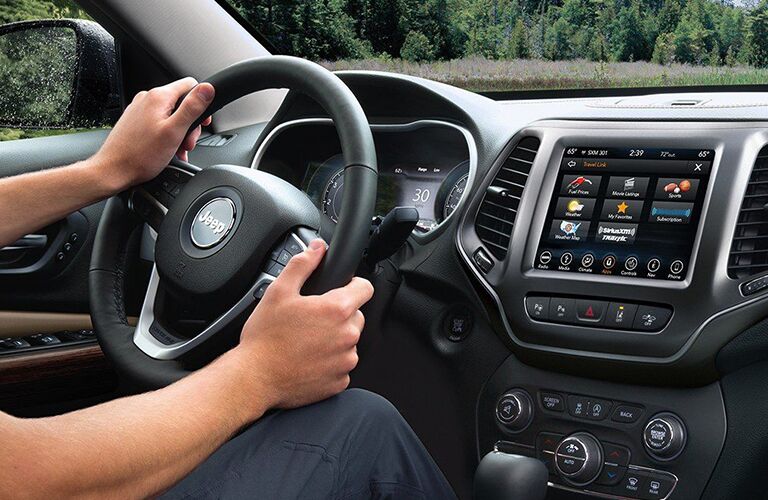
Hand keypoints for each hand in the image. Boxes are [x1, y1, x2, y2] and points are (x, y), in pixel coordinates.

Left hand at [91, 77, 214, 192]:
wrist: (114, 170)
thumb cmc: (141, 155)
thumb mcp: (174, 131)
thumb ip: (192, 108)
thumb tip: (208, 89)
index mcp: (158, 97)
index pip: (190, 85)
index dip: (202, 102)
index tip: (203, 121)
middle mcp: (147, 98)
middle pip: (181, 103)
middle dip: (190, 124)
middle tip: (188, 142)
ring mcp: (140, 109)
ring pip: (170, 114)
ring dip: (179, 132)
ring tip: (177, 149)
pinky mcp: (135, 121)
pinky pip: (159, 123)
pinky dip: (167, 135)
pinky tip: (168, 150)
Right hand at [234, 240, 373, 412]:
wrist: (254, 378)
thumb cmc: (265, 338)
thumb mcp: (279, 291)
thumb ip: (302, 264)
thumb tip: (317, 248)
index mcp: (337, 310)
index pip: (365, 288)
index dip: (352, 285)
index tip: (340, 289)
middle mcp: (347, 336)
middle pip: (356, 316)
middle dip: (338, 315)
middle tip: (311, 319)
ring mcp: (345, 361)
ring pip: (349, 342)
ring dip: (334, 339)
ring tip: (306, 341)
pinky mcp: (340, 382)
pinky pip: (341, 365)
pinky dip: (329, 362)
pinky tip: (308, 359)